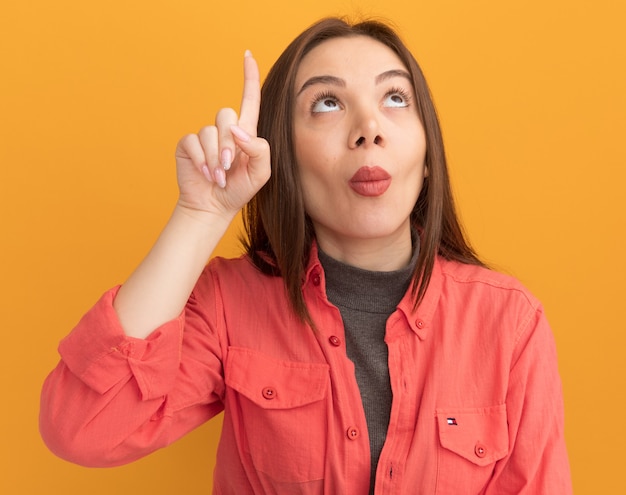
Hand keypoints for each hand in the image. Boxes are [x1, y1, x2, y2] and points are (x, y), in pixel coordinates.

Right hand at [175, 51, 269, 216]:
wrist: (213, 206)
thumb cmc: (239, 189)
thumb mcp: (261, 172)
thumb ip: (259, 149)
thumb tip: (237, 130)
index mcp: (245, 132)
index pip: (249, 100)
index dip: (249, 77)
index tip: (248, 55)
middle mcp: (225, 130)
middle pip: (227, 115)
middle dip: (229, 143)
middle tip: (229, 166)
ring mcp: (205, 136)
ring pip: (210, 131)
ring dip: (215, 157)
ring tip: (217, 175)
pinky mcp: (188, 144)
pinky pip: (193, 141)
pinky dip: (201, 159)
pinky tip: (205, 173)